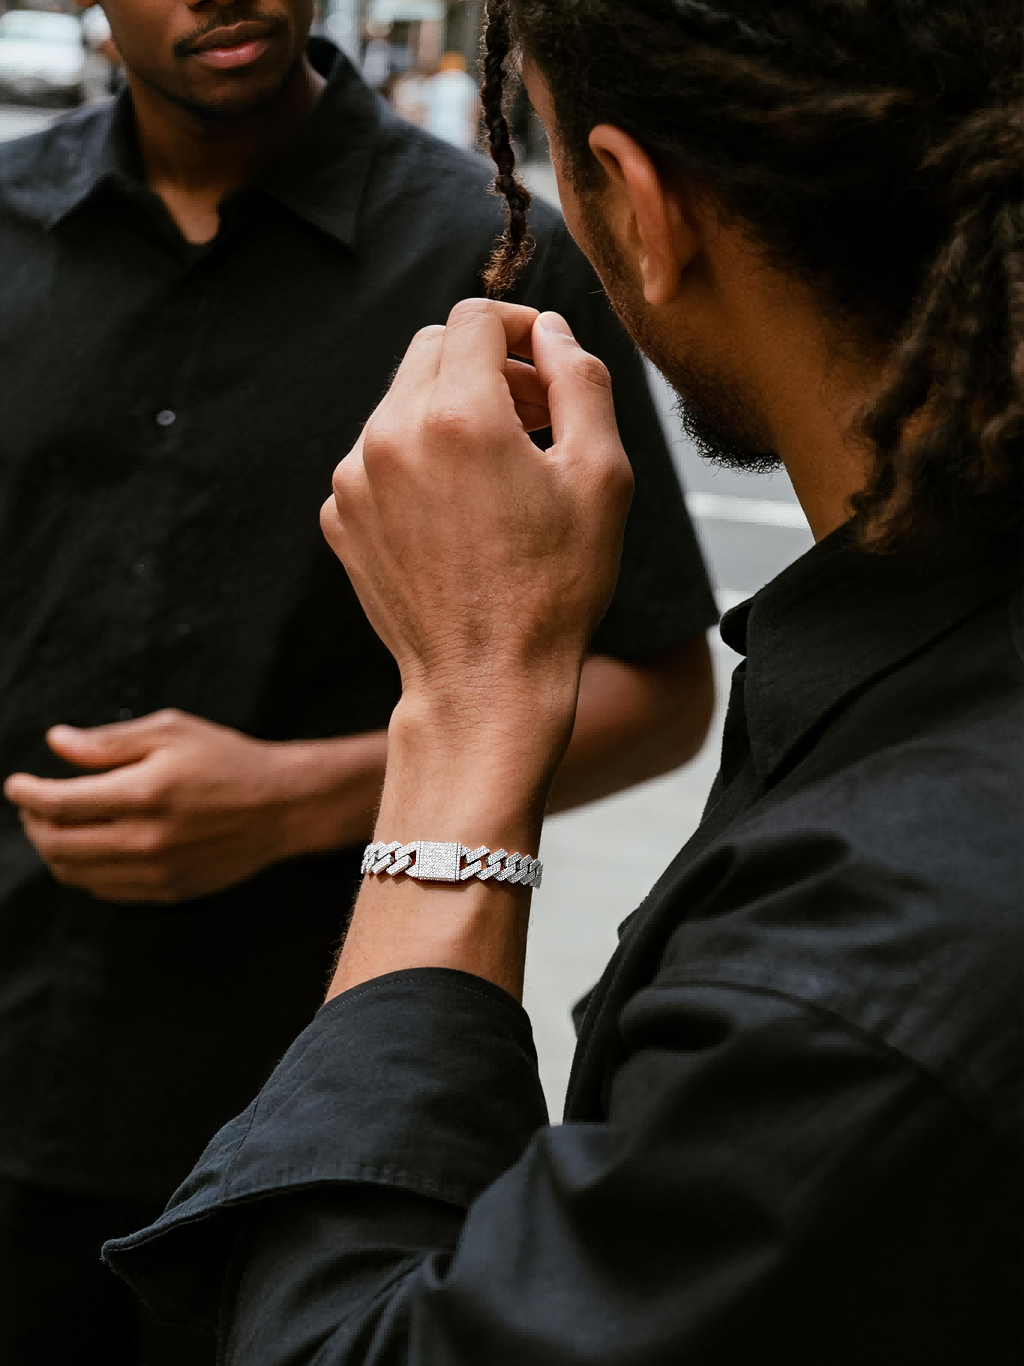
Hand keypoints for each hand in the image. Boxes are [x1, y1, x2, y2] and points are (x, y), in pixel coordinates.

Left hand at [3, 711, 384, 903]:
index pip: (59, 803)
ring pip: (76, 874)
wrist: (284, 806)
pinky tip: (90, 848)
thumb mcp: (172, 731)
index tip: (16, 785)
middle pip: (58, 845)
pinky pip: (106, 890)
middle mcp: (146, 839)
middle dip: (33, 823)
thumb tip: (57, 744)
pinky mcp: (169, 891)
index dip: (27, 794)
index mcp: (145, 792)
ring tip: (56, 826)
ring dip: (54, 850)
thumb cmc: (229, 759)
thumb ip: (109, 741)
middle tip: (33, 805)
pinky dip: (84, 871)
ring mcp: (157, 872)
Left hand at [320, 300, 633, 771]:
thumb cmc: (553, 589)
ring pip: (400, 400)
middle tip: (533, 416)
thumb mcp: (601, 478)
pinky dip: (416, 461)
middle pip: (431, 348)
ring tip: (498, 470)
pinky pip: (377, 455)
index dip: (519, 326)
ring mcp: (354, 479)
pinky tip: (458, 512)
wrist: (485, 683)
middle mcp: (391, 435)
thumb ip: (580, 382)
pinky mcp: (339, 516)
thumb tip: (551, 330)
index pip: (475, 317)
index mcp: (457, 417)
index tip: (544, 361)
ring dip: (449, 412)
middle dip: (485, 364)